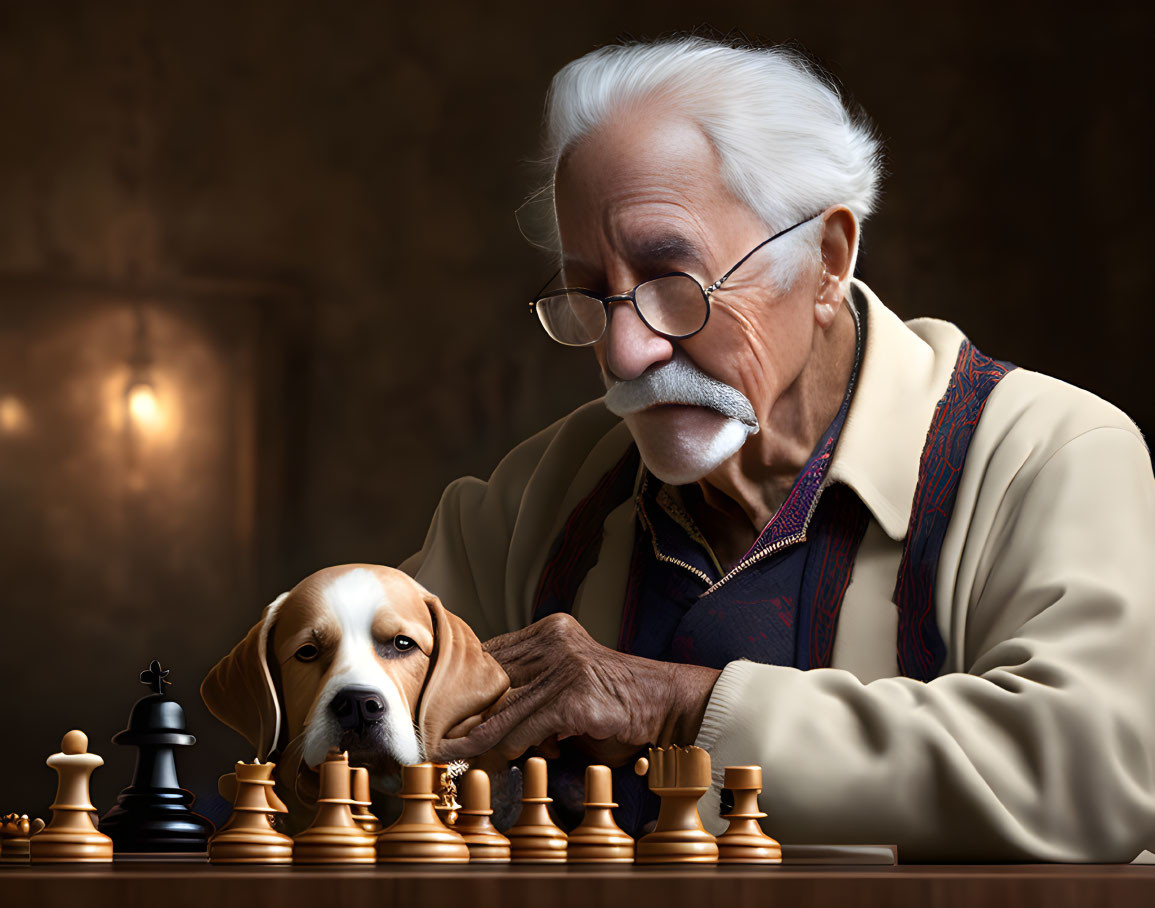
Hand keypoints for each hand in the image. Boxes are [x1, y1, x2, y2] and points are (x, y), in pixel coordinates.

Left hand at [430, 612, 719, 763]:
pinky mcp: (574, 696)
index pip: (493, 654)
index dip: (465, 683)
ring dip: (474, 735)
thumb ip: (534, 691)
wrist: (667, 705)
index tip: (439, 707)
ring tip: (447, 750)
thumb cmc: (618, 702)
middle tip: (433, 733)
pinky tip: (492, 756)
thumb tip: (488, 719)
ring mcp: (565, 666)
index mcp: (551, 631)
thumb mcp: (569, 686)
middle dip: (461, 710)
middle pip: (492, 678)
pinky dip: (508, 744)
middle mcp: (555, 640)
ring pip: (505, 706)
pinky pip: (528, 726)